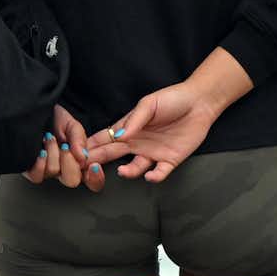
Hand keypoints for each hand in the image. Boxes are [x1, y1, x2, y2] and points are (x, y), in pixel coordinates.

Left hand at [22, 106, 101, 193]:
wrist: (35, 111)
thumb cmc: (54, 118)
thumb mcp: (72, 125)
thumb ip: (80, 139)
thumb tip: (83, 157)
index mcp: (78, 160)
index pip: (93, 181)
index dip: (96, 178)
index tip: (95, 166)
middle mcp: (63, 168)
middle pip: (72, 181)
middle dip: (69, 162)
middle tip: (65, 146)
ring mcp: (47, 170)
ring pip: (54, 173)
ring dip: (53, 153)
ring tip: (50, 138)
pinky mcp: (31, 169)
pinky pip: (37, 177)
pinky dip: (40, 162)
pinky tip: (41, 151)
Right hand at [85, 51, 250, 183]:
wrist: (200, 103)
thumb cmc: (172, 99)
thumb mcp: (149, 104)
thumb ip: (134, 120)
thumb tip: (119, 135)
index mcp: (129, 128)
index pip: (105, 138)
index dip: (90, 146)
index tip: (77, 154)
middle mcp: (137, 143)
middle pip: (113, 155)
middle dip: (98, 162)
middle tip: (87, 169)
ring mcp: (153, 153)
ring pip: (134, 168)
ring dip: (128, 172)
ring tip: (123, 171)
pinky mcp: (170, 160)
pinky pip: (159, 173)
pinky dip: (154, 177)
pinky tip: (150, 175)